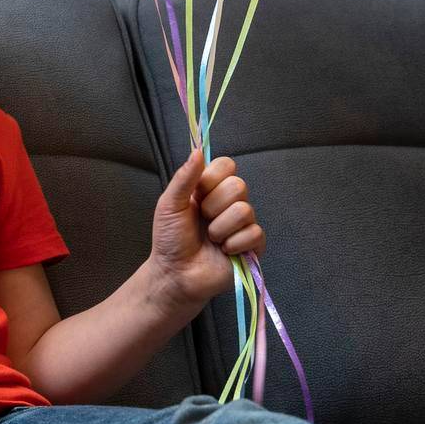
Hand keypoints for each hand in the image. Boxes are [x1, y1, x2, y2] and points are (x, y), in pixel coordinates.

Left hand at [147, 148, 265, 309]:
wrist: (176, 273)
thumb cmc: (170, 239)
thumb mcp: (170, 204)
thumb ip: (184, 177)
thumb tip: (198, 150)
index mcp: (209, 189)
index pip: (227, 165)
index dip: (213, 178)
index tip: (198, 193)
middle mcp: (228, 203)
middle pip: (239, 186)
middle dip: (214, 206)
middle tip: (203, 220)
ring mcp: (242, 224)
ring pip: (245, 211)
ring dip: (221, 228)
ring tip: (211, 239)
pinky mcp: (253, 245)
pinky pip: (254, 233)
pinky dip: (234, 244)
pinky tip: (224, 251)